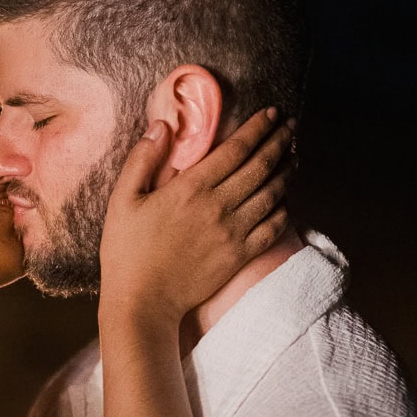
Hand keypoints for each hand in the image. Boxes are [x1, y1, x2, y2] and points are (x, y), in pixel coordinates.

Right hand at [99, 107, 291, 324]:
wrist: (143, 302)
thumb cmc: (128, 251)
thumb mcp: (123, 199)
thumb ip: (142, 159)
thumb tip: (162, 126)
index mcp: (191, 188)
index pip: (236, 148)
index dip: (258, 128)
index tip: (271, 114)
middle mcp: (219, 206)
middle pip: (261, 166)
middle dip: (279, 142)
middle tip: (290, 127)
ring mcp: (234, 232)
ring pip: (272, 194)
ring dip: (287, 171)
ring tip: (293, 156)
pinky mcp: (240, 256)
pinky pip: (273, 227)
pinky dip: (284, 209)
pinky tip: (286, 199)